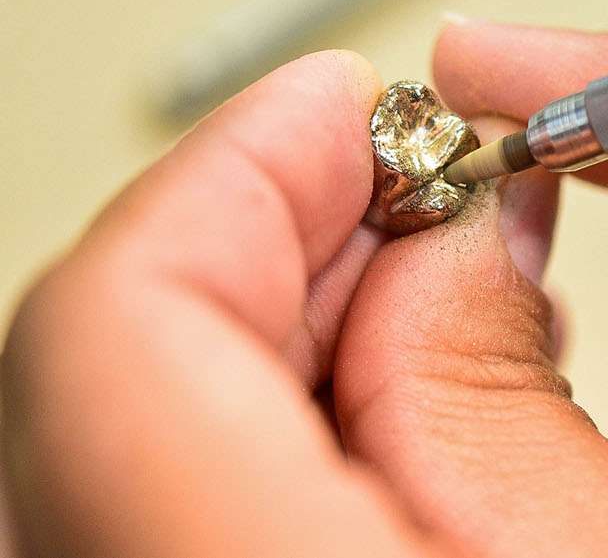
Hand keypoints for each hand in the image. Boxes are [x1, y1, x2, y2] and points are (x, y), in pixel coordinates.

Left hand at [2, 52, 607, 557]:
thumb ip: (488, 381)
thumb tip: (460, 228)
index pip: (128, 314)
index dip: (248, 172)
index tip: (360, 106)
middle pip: (114, 359)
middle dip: (287, 242)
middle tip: (433, 190)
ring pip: (118, 430)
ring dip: (279, 334)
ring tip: (438, 303)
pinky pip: (143, 508)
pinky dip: (260, 431)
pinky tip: (381, 413)